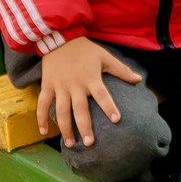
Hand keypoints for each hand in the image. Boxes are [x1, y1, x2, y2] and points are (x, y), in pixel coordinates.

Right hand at [35, 36, 142, 150]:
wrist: (59, 38)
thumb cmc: (85, 50)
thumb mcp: (105, 56)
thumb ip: (121, 70)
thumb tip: (139, 80)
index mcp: (91, 77)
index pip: (102, 94)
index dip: (109, 107)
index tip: (117, 120)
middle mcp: (75, 84)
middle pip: (80, 109)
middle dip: (84, 127)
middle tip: (89, 143)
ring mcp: (59, 86)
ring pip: (61, 110)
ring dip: (65, 128)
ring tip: (70, 144)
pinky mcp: (47, 85)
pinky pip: (43, 104)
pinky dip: (41, 118)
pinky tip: (44, 132)